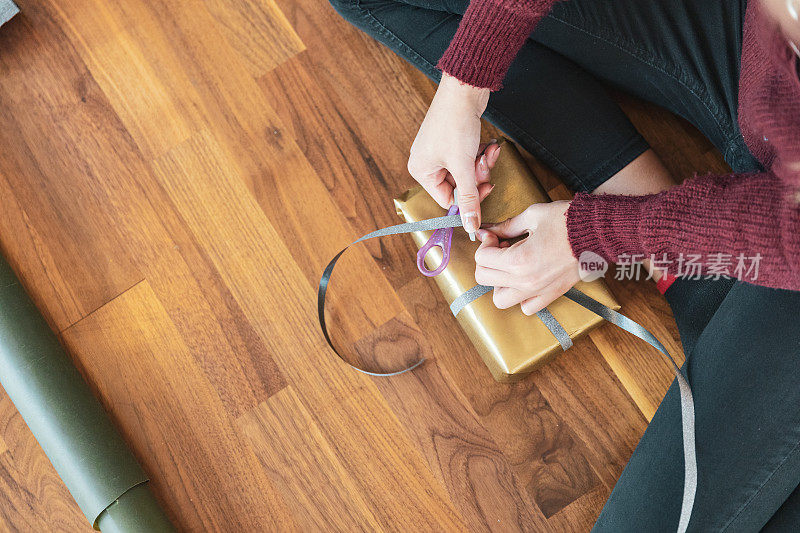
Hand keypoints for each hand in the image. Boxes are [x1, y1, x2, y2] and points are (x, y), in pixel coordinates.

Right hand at [408, 74, 491, 233]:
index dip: (468, 198)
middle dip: (477, 176)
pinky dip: (480, 154)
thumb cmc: (455, 125)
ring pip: (467, 172)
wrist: (464, 89)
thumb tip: (470, 226)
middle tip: (484, 165)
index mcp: (421, 171)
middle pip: (459, 186)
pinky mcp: (454, 141)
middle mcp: (427, 162)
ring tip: (486, 151)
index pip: (447, 200)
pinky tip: (487, 145)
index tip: (484, 189)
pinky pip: (469, 158)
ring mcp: (440, 151)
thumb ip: (469, 199)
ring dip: (481, 164)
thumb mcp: (463, 167)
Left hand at [474, 201, 579, 314]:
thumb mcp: (533, 216)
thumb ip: (506, 226)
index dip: (485, 242)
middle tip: (500, 247)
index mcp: (518, 260)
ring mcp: (538, 291)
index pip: (481, 259)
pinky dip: (520, 297)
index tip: (494, 235)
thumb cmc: (568, 220)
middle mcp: (525, 281)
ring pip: (500, 300)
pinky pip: (526, 307)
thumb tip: (488, 231)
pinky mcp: (552, 295)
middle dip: (487, 261)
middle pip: (484, 279)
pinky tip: (525, 278)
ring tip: (510, 265)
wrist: (599, 232)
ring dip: (499, 283)